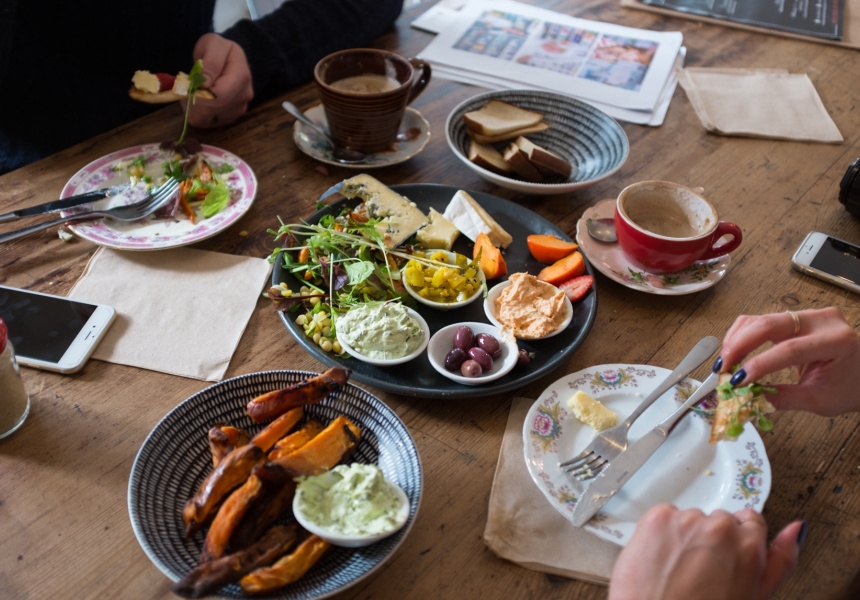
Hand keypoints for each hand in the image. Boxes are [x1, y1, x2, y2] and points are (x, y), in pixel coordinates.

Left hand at [187, 33, 253, 127]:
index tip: (188, 83)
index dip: (198, 93)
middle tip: (187, 86)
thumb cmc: (219, 49)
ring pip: (206, 118)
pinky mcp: (230, 118)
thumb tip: (205, 84)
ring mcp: (238, 109)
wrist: (229, 58)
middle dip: (193, 99)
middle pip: (211, 109)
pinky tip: (199, 99)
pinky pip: (206, 122)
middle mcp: (244, 97)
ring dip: (192, 106)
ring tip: (194, 90)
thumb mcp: (213, 45)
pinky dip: (196, 112)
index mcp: (241, 77)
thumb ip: (210, 63)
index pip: (219, 95)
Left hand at [608, 504, 803, 599]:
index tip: (725, 557)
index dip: (737, 542)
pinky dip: (662, 533)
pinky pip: (666, 516)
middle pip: (719, 519)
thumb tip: (796, 529)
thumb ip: (780, 560)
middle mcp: (720, 527)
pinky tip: (662, 559)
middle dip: (711, 540)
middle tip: (699, 571)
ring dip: (685, 536)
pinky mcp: (658, 517)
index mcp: (748, 546)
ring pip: (691, 518)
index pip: (750, 519)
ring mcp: (687, 520)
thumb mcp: (753, 594)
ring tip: (678, 569)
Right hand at [716, 308, 859, 415]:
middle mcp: (821, 320)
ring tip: (725, 363)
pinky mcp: (794, 316)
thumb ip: (783, 399)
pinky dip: (742, 335)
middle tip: (722, 368)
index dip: (760, 364)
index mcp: (836, 340)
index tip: (737, 381)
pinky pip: (760, 320)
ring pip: (760, 319)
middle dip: (740, 345)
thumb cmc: (848, 388)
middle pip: (770, 324)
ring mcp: (807, 314)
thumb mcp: (819, 400)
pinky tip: (733, 352)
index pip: (790, 349)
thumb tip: (748, 401)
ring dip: (736, 340)